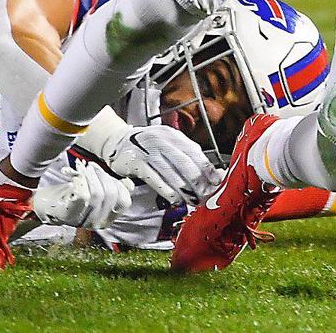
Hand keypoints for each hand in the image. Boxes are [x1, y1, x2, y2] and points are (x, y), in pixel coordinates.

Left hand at [32, 163, 132, 229]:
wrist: (46, 203)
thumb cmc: (72, 195)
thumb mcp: (96, 192)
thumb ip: (114, 189)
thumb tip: (128, 184)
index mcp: (107, 219)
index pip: (124, 202)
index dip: (118, 185)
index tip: (104, 173)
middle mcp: (97, 223)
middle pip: (110, 195)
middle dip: (101, 175)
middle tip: (90, 167)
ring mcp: (82, 221)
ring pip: (97, 195)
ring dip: (90, 176)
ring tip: (83, 169)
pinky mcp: (69, 215)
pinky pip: (83, 197)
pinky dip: (81, 182)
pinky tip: (75, 178)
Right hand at [80, 107, 220, 204]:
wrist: (118, 141)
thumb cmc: (149, 146)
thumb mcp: (168, 144)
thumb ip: (187, 156)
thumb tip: (213, 173)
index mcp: (173, 136)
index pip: (194, 152)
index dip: (207, 168)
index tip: (217, 182)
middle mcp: (162, 140)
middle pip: (184, 162)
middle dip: (197, 181)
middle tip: (206, 196)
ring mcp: (148, 150)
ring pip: (170, 172)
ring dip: (184, 189)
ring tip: (193, 201)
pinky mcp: (136, 162)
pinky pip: (154, 178)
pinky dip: (166, 190)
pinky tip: (175, 199)